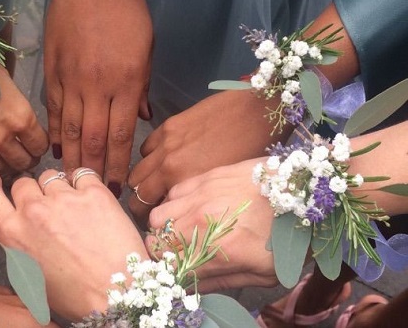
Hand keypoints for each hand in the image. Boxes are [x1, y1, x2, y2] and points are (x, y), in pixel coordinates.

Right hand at [0, 53, 48, 173]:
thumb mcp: (5, 81)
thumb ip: (16, 107)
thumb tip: (22, 122)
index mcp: (20, 116)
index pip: (40, 145)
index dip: (39, 146)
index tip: (34, 144)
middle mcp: (1, 136)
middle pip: (23, 162)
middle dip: (25, 160)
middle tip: (21, 155)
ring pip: (0, 169)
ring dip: (3, 165)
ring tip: (1, 158)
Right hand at [0, 169, 147, 320]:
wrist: (116, 294)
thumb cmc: (74, 294)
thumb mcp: (30, 276)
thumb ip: (17, 244)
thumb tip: (16, 227)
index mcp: (13, 233)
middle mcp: (34, 211)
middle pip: (24, 183)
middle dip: (33, 193)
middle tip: (48, 209)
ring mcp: (64, 199)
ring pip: (51, 176)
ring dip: (58, 188)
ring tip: (74, 208)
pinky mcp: (94, 192)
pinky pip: (82, 174)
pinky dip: (84, 184)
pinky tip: (91, 201)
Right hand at [44, 0, 152, 194]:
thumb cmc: (127, 11)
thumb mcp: (147, 48)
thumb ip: (142, 88)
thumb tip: (141, 121)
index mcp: (127, 82)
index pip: (120, 134)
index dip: (117, 164)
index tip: (116, 187)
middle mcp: (97, 86)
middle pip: (92, 138)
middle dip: (93, 169)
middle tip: (91, 191)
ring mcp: (70, 78)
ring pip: (68, 128)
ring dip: (71, 157)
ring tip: (71, 180)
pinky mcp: (51, 69)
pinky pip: (51, 108)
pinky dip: (53, 131)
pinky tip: (54, 149)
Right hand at [128, 89, 291, 223]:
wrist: (256, 112)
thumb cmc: (251, 153)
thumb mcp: (225, 186)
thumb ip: (197, 198)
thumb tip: (182, 209)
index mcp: (184, 184)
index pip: (147, 207)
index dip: (147, 216)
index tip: (154, 219)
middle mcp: (168, 165)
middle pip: (135, 189)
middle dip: (139, 199)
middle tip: (150, 204)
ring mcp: (166, 143)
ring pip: (137, 168)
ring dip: (142, 178)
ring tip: (155, 182)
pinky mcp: (169, 126)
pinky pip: (146, 147)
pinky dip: (150, 157)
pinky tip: (164, 158)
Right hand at [145, 158, 277, 292]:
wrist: (309, 193)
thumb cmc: (290, 237)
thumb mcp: (264, 274)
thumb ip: (222, 281)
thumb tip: (192, 287)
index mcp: (218, 250)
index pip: (169, 266)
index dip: (170, 273)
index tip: (178, 273)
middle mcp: (202, 221)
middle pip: (155, 240)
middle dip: (164, 252)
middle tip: (180, 254)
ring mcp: (202, 195)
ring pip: (157, 216)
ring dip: (165, 228)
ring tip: (183, 231)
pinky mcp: (206, 177)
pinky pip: (172, 194)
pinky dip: (175, 206)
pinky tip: (192, 210)